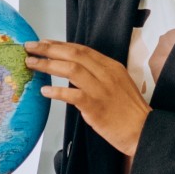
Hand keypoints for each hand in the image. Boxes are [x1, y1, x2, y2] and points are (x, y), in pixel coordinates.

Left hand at [28, 41, 151, 156]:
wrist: (144, 131)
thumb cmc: (129, 112)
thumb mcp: (118, 85)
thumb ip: (98, 76)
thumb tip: (74, 71)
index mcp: (111, 66)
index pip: (81, 49)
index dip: (60, 44)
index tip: (44, 42)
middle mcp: (106, 73)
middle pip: (73, 54)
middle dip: (48, 49)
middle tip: (30, 47)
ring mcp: (101, 89)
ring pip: (70, 69)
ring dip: (48, 65)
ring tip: (32, 64)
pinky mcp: (96, 107)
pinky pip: (72, 95)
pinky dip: (56, 91)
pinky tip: (44, 91)